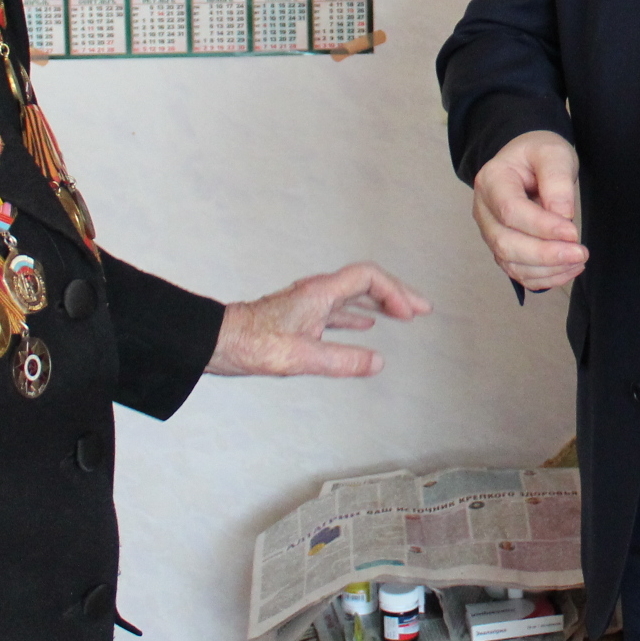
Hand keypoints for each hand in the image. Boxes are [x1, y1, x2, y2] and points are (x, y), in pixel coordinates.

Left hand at [208, 261, 432, 376]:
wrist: (218, 342)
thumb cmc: (251, 344)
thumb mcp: (302, 357)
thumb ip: (342, 361)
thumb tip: (377, 362)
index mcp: (319, 293)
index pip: (368, 278)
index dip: (394, 292)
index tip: (409, 314)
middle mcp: (316, 293)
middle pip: (366, 283)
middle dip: (396, 294)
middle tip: (421, 309)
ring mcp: (308, 303)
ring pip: (354, 296)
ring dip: (380, 304)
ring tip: (402, 315)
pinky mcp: (301, 316)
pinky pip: (340, 310)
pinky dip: (359, 316)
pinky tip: (366, 328)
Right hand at [471, 130, 586, 290]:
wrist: (528, 161)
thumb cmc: (539, 154)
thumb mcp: (553, 153)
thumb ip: (557, 181)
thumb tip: (563, 217)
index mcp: (491, 180)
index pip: (511, 211)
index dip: (542, 227)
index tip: (573, 232)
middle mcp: (484, 210)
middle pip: (506, 243)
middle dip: (545, 254)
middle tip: (580, 253)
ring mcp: (491, 232)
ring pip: (511, 262)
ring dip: (547, 269)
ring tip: (579, 260)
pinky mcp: (503, 248)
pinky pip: (518, 272)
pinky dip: (544, 277)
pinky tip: (568, 269)